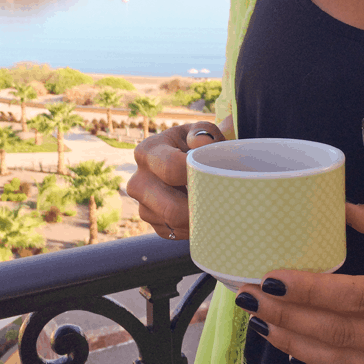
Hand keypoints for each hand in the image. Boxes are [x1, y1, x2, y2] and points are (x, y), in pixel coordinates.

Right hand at [126, 121, 225, 239]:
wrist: (190, 158)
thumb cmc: (198, 143)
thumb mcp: (202, 130)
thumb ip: (204, 132)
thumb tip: (200, 143)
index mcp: (147, 151)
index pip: (171, 168)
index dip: (199, 175)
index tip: (220, 177)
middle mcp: (138, 180)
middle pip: (171, 208)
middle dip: (201, 208)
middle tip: (225, 204)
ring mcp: (142, 205)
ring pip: (173, 224)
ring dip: (199, 219)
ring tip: (216, 206)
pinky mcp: (151, 223)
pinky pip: (173, 233)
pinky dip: (192, 227)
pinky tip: (204, 212)